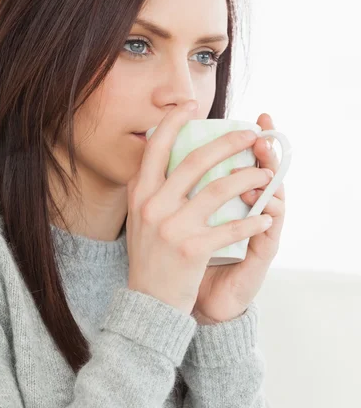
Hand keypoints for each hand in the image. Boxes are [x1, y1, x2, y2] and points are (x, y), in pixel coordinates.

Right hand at [126, 102, 272, 315]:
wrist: (148, 302)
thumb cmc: (150, 256)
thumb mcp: (141, 217)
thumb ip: (153, 189)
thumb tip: (176, 157)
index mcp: (139, 193)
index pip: (157, 147)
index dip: (175, 121)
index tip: (192, 105)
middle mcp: (152, 205)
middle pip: (196, 160)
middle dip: (229, 142)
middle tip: (252, 135)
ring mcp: (171, 226)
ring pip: (220, 188)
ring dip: (250, 178)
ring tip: (267, 175)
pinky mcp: (192, 248)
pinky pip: (232, 227)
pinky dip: (253, 222)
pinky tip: (266, 218)